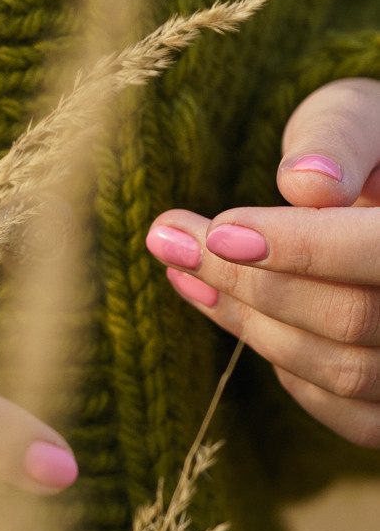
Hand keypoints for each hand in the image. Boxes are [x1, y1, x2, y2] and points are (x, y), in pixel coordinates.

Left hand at [146, 75, 379, 446]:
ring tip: (185, 273)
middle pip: (353, 318)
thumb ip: (339, 139)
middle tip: (171, 241)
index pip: (378, 250)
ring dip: (250, 324)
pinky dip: (287, 370)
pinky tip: (239, 316)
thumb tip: (304, 182)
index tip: (219, 233)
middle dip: (250, 284)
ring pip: (343, 370)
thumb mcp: (364, 118)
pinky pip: (348, 412)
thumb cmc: (373, 150)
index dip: (300, 247)